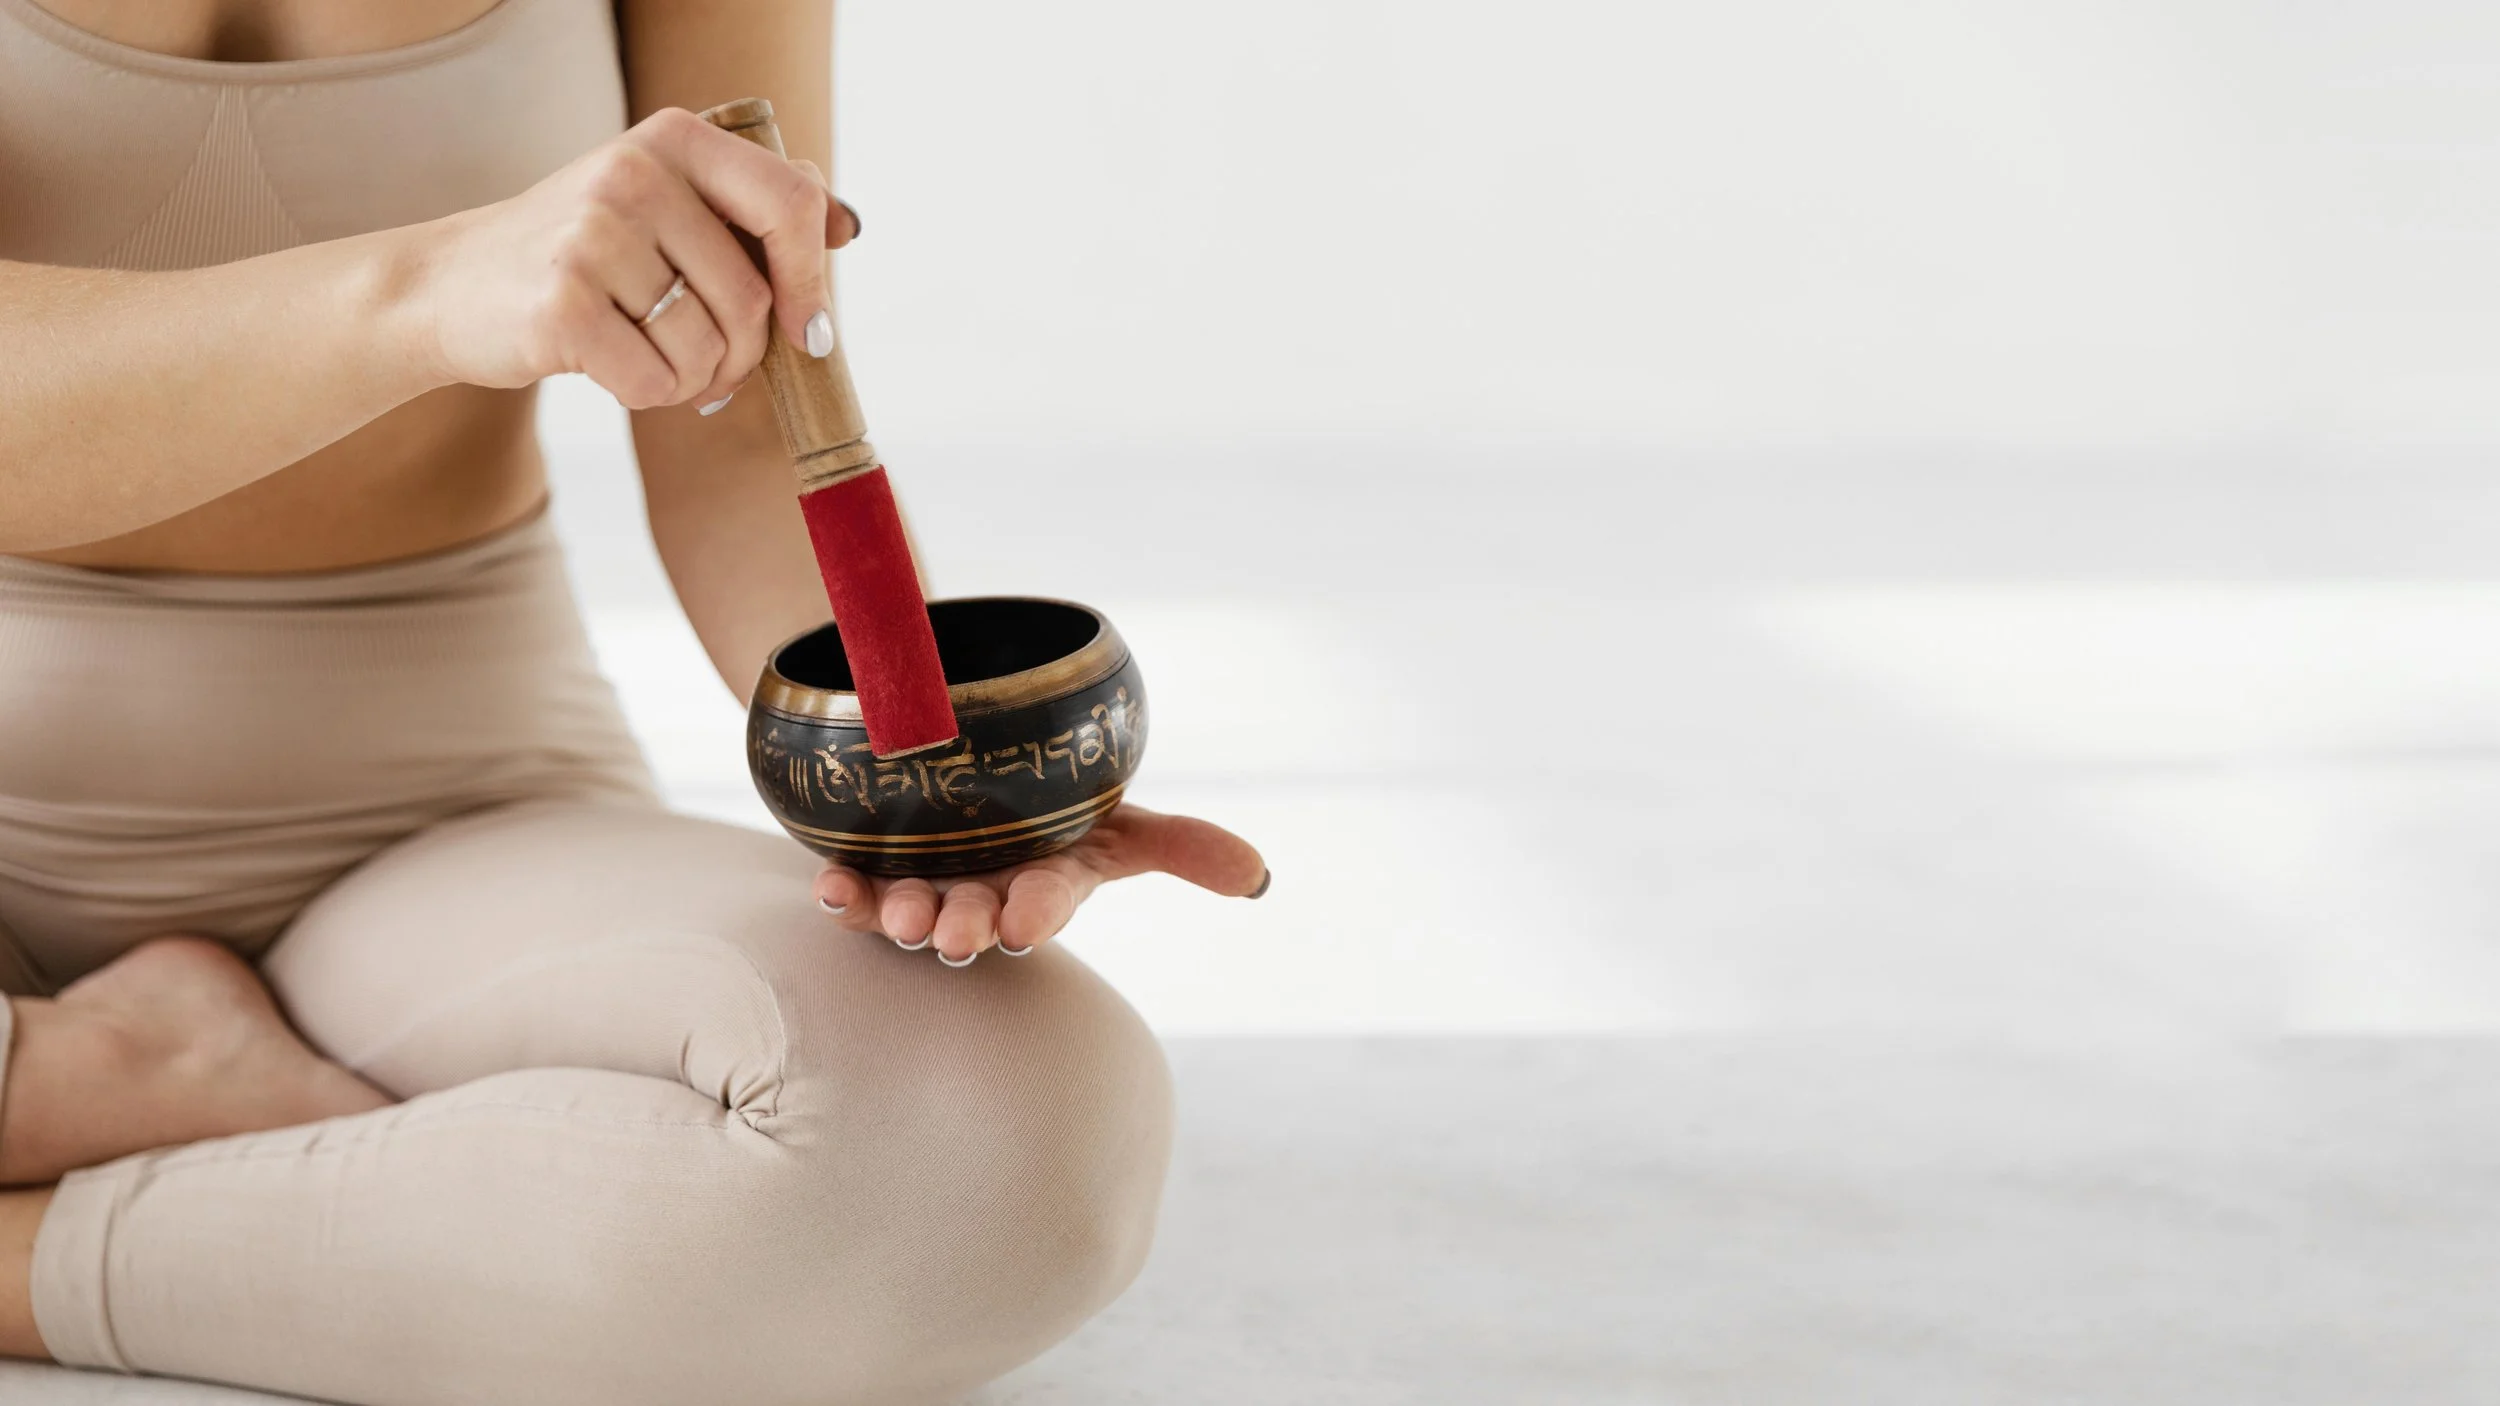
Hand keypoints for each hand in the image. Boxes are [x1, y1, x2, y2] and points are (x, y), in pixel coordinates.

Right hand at [412, 107, 860, 410]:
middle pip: (751, 298)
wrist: (452, 285)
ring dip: (694, 379)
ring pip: (706, 347)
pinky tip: (615, 370)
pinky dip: (650, 396)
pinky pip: (654, 382)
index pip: (791, 203)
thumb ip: (753, 206)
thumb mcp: (665, 203)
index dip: (811, 280)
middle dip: (744, 356)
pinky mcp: (560, 303)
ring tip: (652, 360)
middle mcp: (634, 173)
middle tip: (714, 369)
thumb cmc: (583, 254)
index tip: (808, 331)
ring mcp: (592, 235)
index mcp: (676, 139)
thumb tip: (848, 225)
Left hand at [812, 803, 1268, 964]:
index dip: (1037, 913)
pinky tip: (829, 887)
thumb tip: (1259, 877)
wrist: (965, 767)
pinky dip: (842, 893)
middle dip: (963, 927)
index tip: (1025, 924)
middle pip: (974, 914)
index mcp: (1046, 881)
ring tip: (900, 914)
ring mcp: (926, 883)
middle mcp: (985, 892)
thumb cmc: (1051, 812)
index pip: (1047, 900)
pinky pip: (852, 890)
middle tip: (950, 936)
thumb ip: (1183, 847)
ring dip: (901, 915)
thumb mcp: (1119, 821)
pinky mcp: (869, 872)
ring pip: (910, 907)